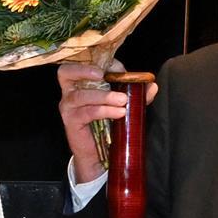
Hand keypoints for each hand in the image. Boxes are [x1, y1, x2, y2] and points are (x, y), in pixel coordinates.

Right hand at [55, 56, 152, 180]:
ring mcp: (68, 107)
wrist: (98, 153)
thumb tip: (152, 85)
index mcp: (80, 82)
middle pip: (65, 72)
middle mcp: (70, 92)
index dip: (103, 64)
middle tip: (104, 75)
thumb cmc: (107, 124)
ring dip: (104, 96)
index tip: (120, 70)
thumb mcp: (123, 105)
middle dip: (84, 70)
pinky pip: (87, 112)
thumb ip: (136, 94)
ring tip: (123, 101)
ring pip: (81, 95)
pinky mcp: (71, 121)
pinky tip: (119, 112)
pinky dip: (104, 110)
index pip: (85, 64)